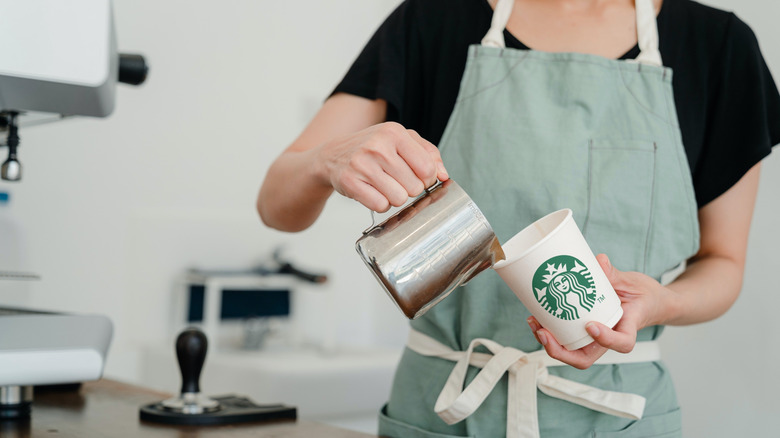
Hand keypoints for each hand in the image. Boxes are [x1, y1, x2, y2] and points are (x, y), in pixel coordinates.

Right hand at [314, 122, 448, 211]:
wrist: (333, 155)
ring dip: (394, 197)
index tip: (417, 177)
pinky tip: (373, 192)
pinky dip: (380, 203)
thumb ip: (429, 154)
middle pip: (414, 187)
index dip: (427, 179)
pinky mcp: (350, 182)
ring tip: (384, 185)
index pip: (427, 168)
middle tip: (395, 180)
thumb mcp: (401, 140)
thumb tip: (443, 175)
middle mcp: (378, 146)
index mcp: (395, 132)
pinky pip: (380, 205)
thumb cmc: (373, 148)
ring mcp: (362, 164)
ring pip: (398, 199)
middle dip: (409, 188)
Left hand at [526, 254, 673, 368]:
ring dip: (549, 342)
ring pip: (571, 351)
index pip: (622, 343)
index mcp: (628, 328)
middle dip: (560, 351)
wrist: (649, 303)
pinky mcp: (584, 330)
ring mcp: (594, 337)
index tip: (591, 325)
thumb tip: (599, 260)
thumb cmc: (644, 295)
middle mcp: (608, 337)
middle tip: (543, 332)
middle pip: (585, 358)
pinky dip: (549, 331)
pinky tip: (536, 317)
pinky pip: (566, 337)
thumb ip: (615, 275)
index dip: (606, 339)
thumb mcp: (633, 283)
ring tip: (534, 323)